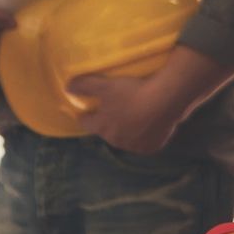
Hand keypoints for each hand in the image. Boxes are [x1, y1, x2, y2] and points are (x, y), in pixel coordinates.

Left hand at [68, 72, 186, 154]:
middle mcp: (116, 141)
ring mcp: (134, 146)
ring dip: (128, 130)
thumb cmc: (132, 92)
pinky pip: (144, 142)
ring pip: (126, 138)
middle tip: (118, 108)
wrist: (166, 100)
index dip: (87, 115)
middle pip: (107, 131)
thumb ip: (84, 86)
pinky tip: (149, 123)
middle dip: (109, 122)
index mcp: (102, 127)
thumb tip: (67, 87)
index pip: (86, 122)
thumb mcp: (105, 85)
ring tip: (135, 115)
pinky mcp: (151, 148)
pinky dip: (145, 135)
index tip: (88, 110)